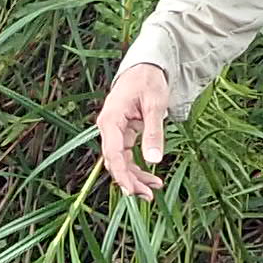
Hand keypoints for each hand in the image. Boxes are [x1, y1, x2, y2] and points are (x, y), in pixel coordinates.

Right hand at [95, 62, 172, 201]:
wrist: (145, 67)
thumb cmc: (148, 81)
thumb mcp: (155, 105)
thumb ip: (153, 132)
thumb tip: (154, 160)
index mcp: (111, 119)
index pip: (112, 153)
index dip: (122, 174)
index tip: (133, 190)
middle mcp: (108, 127)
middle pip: (114, 162)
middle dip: (130, 181)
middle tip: (148, 196)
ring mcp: (114, 132)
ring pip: (120, 162)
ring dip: (135, 177)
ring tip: (154, 189)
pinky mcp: (122, 134)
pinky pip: (126, 156)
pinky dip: (137, 167)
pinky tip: (151, 177)